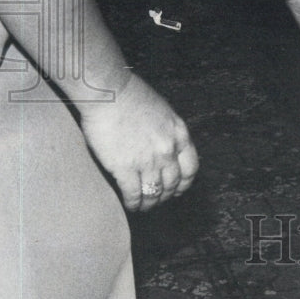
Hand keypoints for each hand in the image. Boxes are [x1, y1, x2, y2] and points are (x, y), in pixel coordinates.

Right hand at [78, 74, 198, 211]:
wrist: (109, 92)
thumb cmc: (130, 95)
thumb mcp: (163, 111)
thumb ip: (168, 131)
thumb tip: (164, 146)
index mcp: (179, 134)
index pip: (190, 168)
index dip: (184, 183)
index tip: (177, 188)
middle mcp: (167, 150)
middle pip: (172, 183)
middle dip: (165, 195)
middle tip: (157, 198)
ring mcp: (147, 161)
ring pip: (154, 192)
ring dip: (150, 203)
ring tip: (143, 206)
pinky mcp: (125, 168)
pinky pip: (133, 194)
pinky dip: (133, 203)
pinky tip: (130, 205)